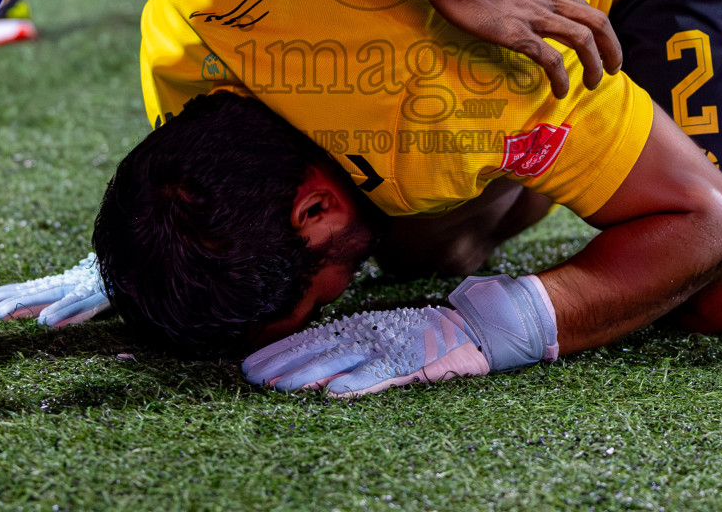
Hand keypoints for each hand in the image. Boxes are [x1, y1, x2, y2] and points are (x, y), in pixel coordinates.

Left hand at [0, 253, 107, 326]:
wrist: (133, 273)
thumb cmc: (104, 288)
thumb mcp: (77, 297)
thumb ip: (58, 308)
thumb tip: (35, 318)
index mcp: (62, 285)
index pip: (30, 289)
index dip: (8, 293)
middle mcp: (69, 285)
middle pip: (37, 293)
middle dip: (13, 301)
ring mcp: (84, 290)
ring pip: (53, 298)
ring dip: (31, 307)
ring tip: (2, 315)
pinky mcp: (100, 297)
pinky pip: (79, 307)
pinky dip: (62, 313)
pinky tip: (47, 322)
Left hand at [242, 306, 490, 396]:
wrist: (472, 327)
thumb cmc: (424, 334)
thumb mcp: (382, 333)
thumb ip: (352, 344)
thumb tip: (315, 363)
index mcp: (359, 327)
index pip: (310, 340)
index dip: (279, 352)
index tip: (249, 364)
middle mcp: (367, 333)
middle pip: (315, 350)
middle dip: (281, 364)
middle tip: (249, 377)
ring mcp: (387, 346)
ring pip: (339, 362)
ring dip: (306, 375)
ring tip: (278, 387)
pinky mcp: (410, 362)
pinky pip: (379, 375)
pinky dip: (357, 385)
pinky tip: (334, 394)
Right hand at [423, 0, 623, 98]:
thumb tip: (534, 7)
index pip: (589, 10)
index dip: (602, 33)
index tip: (601, 50)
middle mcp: (548, 1)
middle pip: (598, 23)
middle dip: (613, 49)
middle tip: (613, 70)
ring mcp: (534, 17)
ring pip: (583, 40)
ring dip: (594, 65)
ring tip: (592, 84)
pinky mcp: (516, 34)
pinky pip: (550, 58)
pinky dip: (561, 77)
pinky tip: (559, 91)